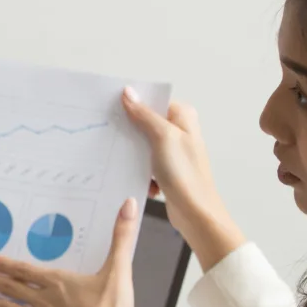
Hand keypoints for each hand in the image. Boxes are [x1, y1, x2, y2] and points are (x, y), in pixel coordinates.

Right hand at [122, 88, 244, 270]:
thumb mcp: (163, 138)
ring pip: (142, 144)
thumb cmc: (186, 175)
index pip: (153, 101)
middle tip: (111, 133)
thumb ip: (145, 115)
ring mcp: (173, 152)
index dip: (133, 104)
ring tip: (123, 160)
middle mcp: (180, 132)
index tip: (112, 107)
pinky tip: (138, 178)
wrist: (195, 213)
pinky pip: (144, 163)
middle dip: (129, 130)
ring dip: (132, 154)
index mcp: (183, 117)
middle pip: (145, 122)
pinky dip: (139, 170)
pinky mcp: (166, 170)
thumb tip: (129, 93)